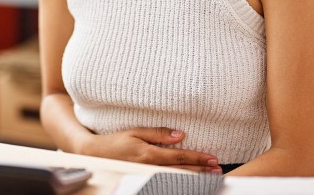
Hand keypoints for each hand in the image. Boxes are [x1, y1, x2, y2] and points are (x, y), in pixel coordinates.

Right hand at [77, 128, 221, 173]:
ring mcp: (148, 175)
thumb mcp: (136, 132)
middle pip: (181, 171)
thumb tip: (180, 135)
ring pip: (176, 178)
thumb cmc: (116, 141)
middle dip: (201, 170)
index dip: (197, 158)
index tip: (212, 158)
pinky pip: (167, 181)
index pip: (179, 157)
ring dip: (194, 177)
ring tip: (210, 176)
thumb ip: (158, 133)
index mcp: (149, 154)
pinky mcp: (146, 178)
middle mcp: (150, 167)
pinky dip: (181, 180)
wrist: (96, 154)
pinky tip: (191, 180)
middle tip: (217, 170)